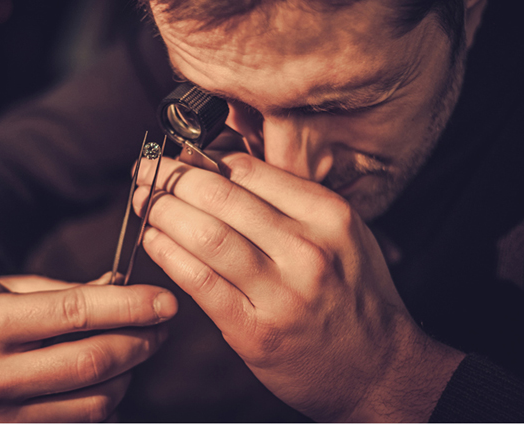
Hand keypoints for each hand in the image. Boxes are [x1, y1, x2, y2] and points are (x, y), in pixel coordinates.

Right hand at [0, 270, 176, 421]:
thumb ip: (73, 291)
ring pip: (94, 403)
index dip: (129, 307)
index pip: (75, 314)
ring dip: (130, 374)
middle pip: (90, 364)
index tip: (165, 301)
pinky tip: (112, 376)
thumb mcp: (16, 286)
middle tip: (162, 324)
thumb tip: (129, 290)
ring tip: (136, 347)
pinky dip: (108, 402)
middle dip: (140, 342)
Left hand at [134, 153, 462, 420]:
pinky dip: (167, 254)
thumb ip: (288, 200)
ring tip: (144, 201)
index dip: (202, 157)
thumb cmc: (353, 296)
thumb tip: (220, 166)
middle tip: (148, 171)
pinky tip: (152, 239)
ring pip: (205, 234)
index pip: (248, 170)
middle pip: (221, 196)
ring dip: (162, 211)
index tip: (179, 155)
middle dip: (172, 178)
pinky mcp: (255, 330)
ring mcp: (281, 292)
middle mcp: (307, 249)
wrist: (379, 369)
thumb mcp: (340, 233)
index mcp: (328, 215)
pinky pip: (199, 281)